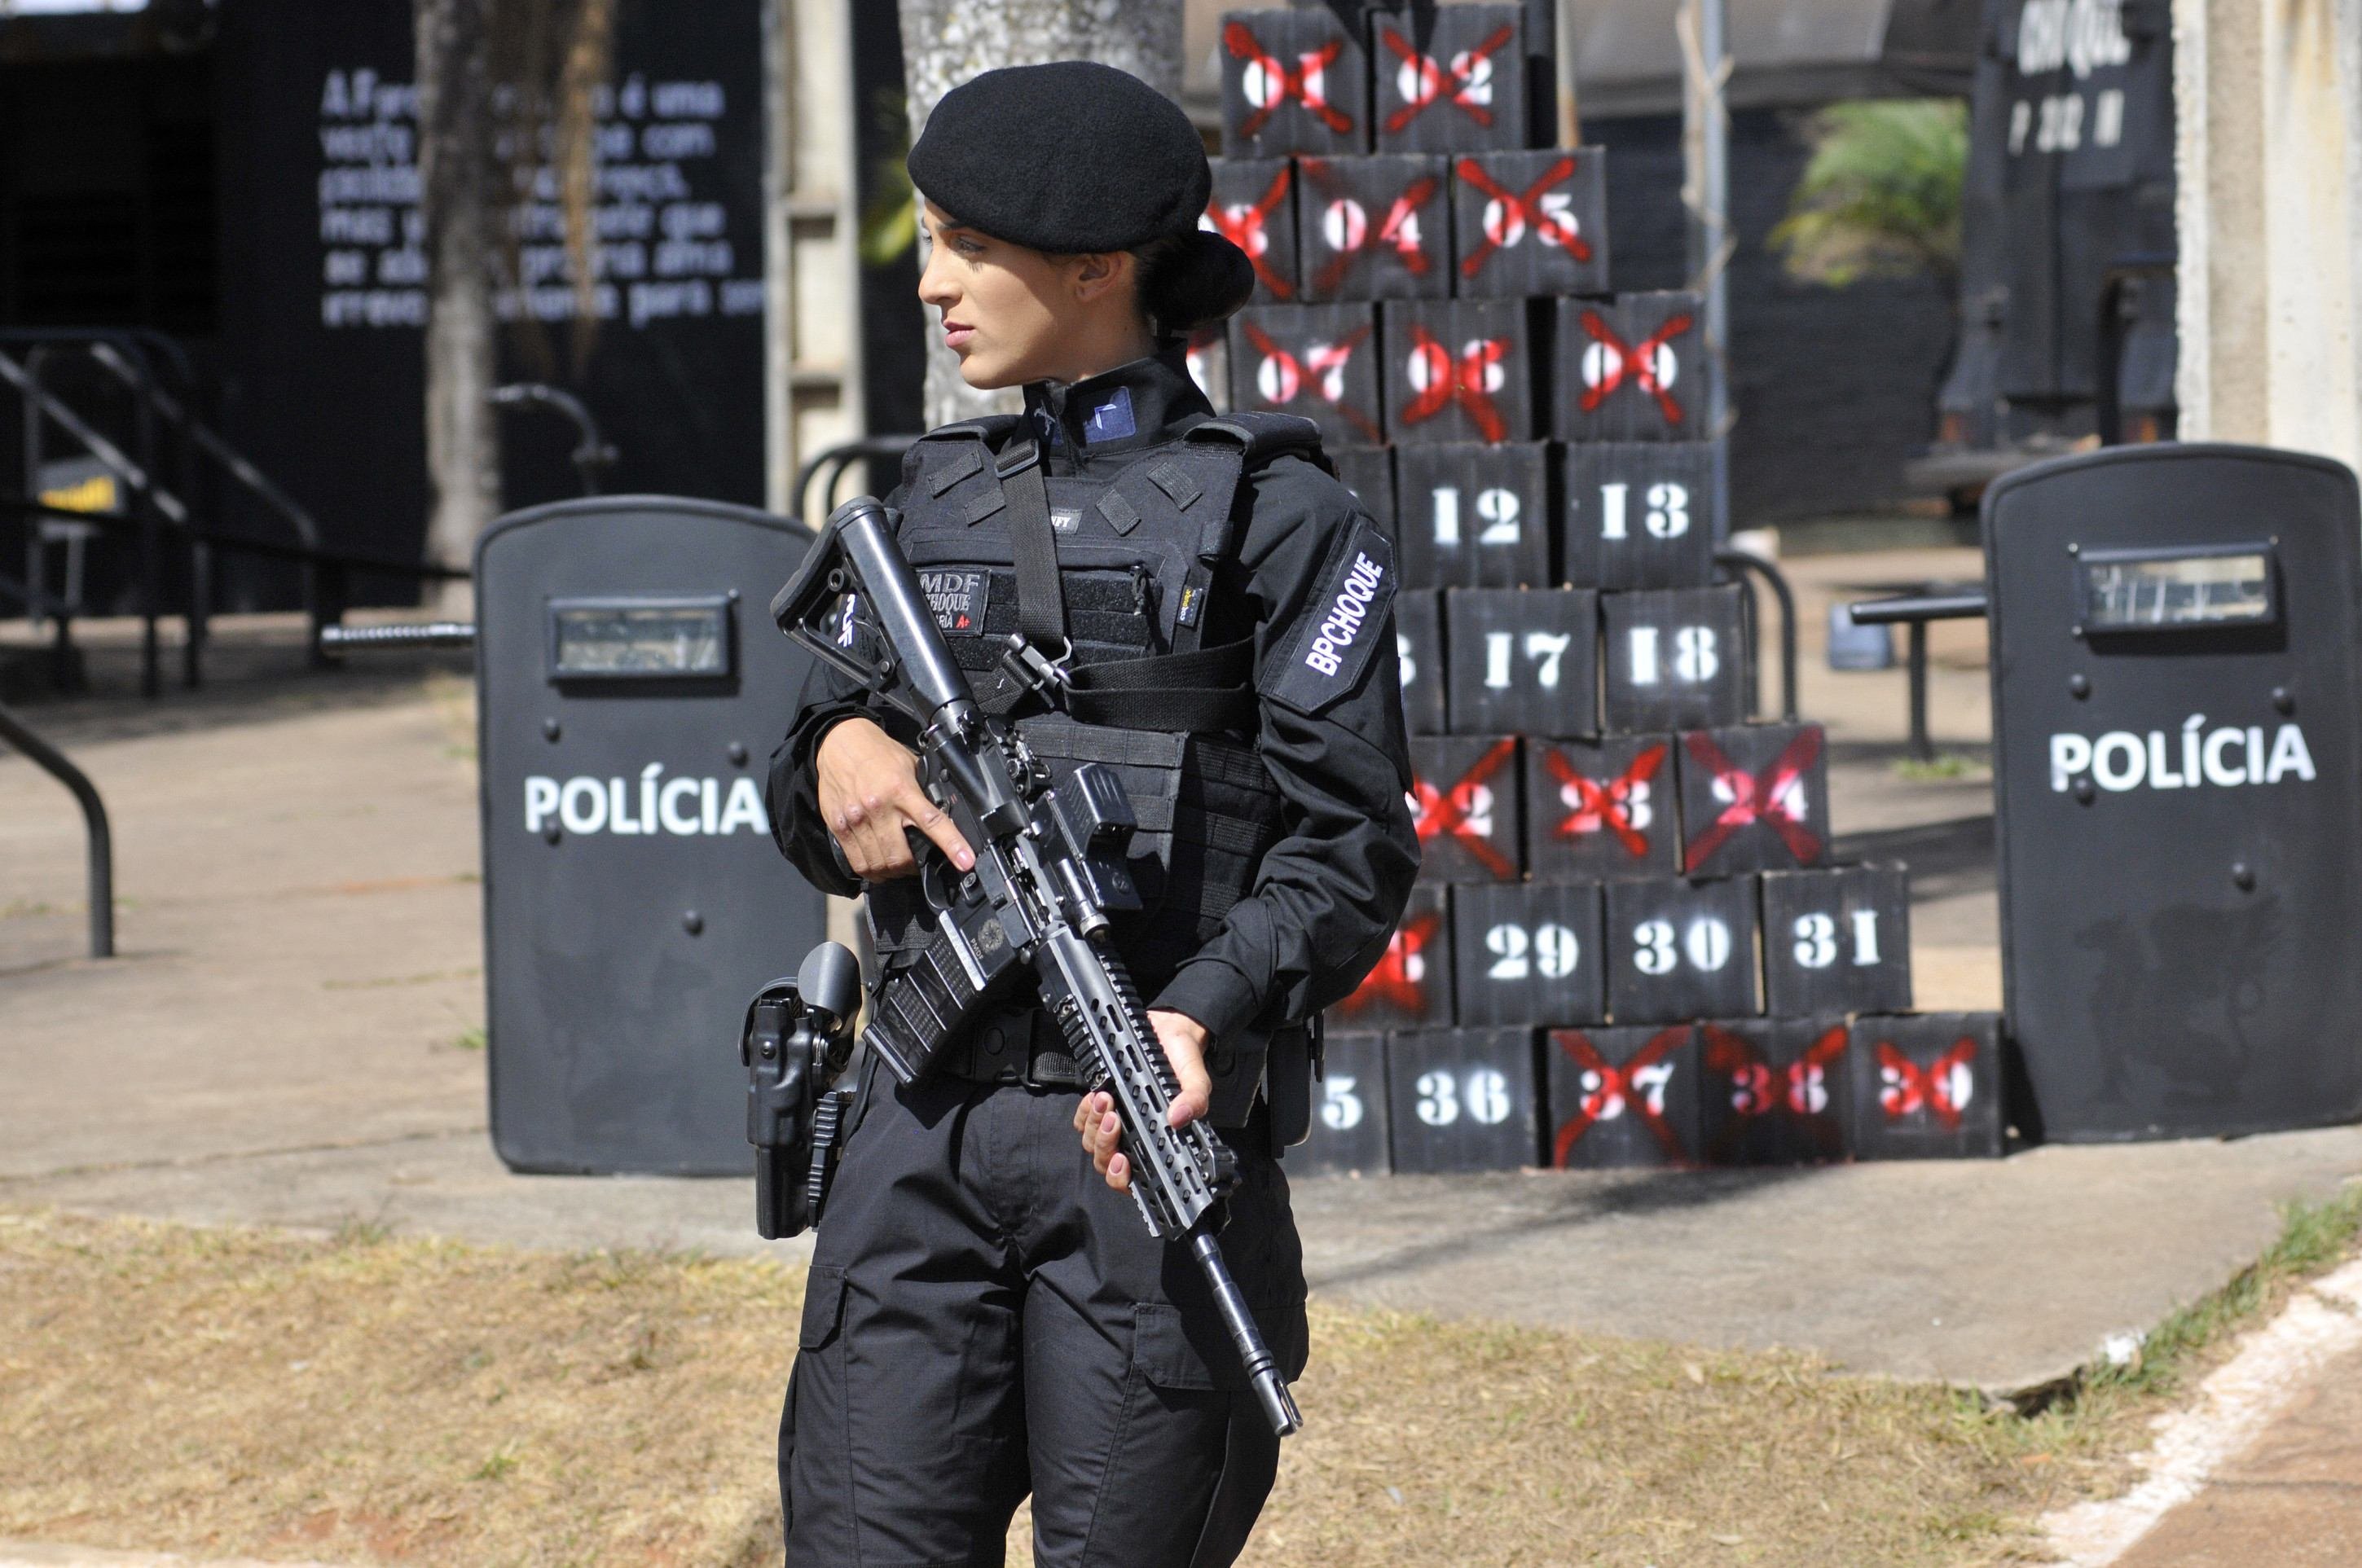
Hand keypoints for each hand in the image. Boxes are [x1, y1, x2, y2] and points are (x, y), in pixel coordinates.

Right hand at [815, 717, 974, 880]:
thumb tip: (944, 810)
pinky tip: (877, 867)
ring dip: (892, 872)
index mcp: (901, 790)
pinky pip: (857, 862)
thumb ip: (923, 790)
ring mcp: (856, 819)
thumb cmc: (878, 753)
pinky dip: (871, 871)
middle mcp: (878, 807)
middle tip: (916, 865)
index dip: (951, 844)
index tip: (965, 862)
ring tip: (897, 867)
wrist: (838, 741)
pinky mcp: (838, 826)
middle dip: (912, 868)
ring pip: (879, 864)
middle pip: (901, 856)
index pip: (932, 822)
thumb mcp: (909, 764)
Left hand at [1073, 1010, 1212, 1192]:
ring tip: (1105, 1100)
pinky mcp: (1101, 1106)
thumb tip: (1179, 1118)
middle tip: (1114, 1120)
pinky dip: (1085, 1112)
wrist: (1169, 1032)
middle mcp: (1134, 1138)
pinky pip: (1082, 1120)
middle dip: (1105, 1145)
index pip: (1135, 1178)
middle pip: (1106, 1162)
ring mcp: (1115, 1124)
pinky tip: (1096, 1097)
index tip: (1122, 1162)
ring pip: (1092, 1142)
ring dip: (1095, 1125)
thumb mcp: (1196, 1079)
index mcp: (1157, 1142)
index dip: (1122, 1179)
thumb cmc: (1183, 1062)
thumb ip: (1194, 1099)